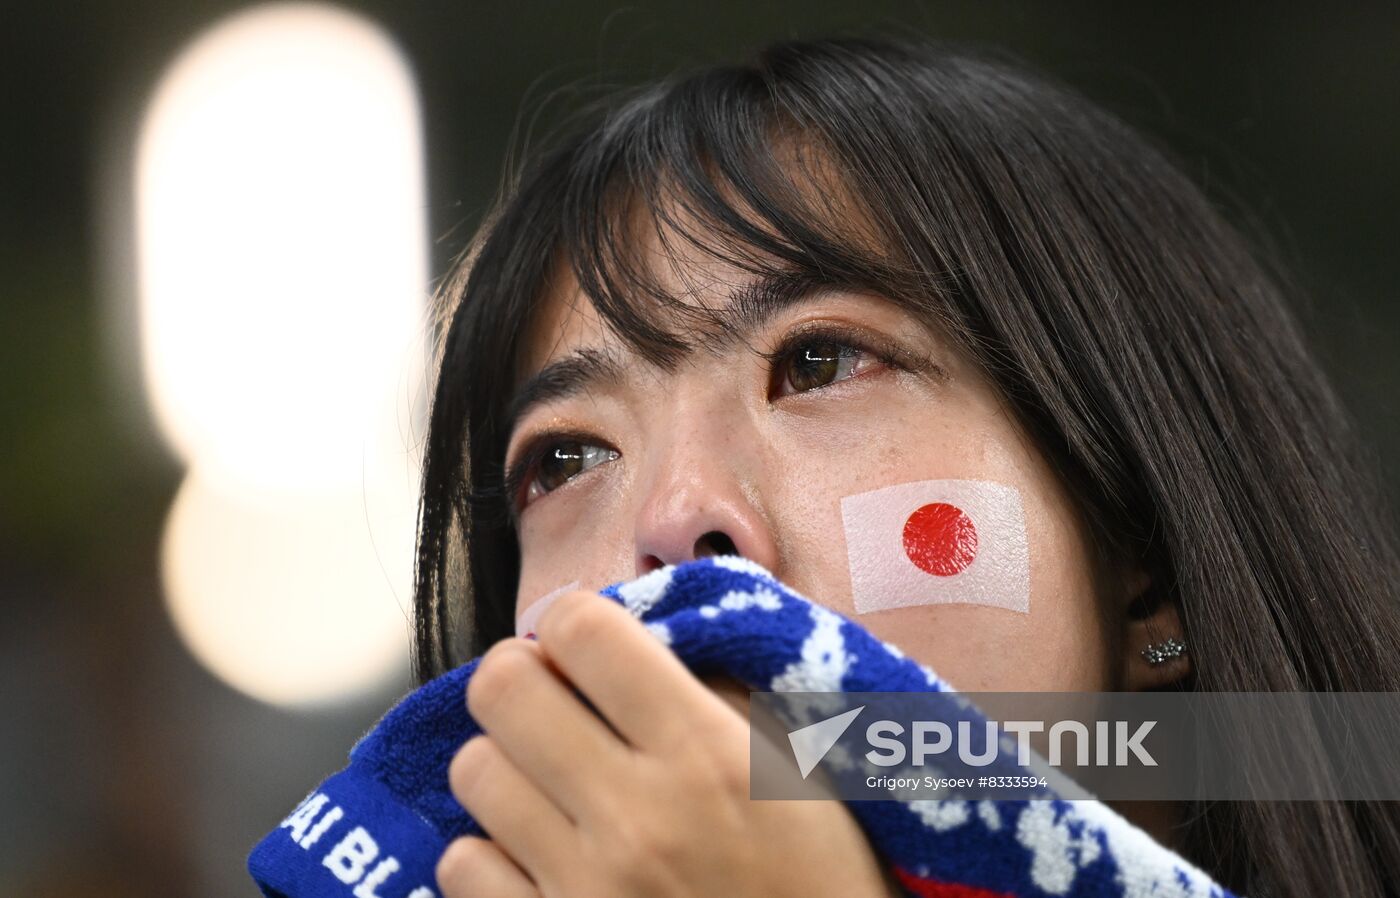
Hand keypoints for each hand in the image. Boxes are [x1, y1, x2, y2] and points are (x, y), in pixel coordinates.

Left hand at [435, 590, 896, 897]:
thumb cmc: (826, 872)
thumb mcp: (804, 763)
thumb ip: (719, 686)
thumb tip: (634, 628)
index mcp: (709, 754)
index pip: (583, 629)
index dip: (575, 619)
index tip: (587, 642)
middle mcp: (638, 816)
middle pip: (502, 687)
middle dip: (523, 678)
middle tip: (553, 698)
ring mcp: (587, 888)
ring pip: (474, 770)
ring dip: (508, 763)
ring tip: (551, 780)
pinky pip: (462, 865)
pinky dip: (492, 851)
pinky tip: (539, 851)